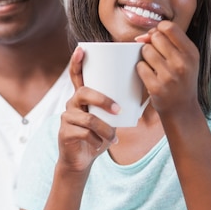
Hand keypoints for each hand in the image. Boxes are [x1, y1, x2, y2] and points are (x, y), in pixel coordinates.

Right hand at [58, 46, 117, 172]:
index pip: (76, 75)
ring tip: (113, 137)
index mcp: (82, 97)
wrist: (82, 160)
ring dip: (105, 129)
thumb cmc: (98, 135)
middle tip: (118, 110)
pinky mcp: (65, 132)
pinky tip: (100, 145)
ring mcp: (66, 118)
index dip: (77, 61)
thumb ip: (119, 106)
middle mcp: (71, 103)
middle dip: (103, 100)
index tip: (82, 49)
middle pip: (84, 92)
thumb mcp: (109, 119)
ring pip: (88, 118)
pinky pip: (85, 133)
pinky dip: (97, 140)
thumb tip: (145, 92)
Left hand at [136, 21, 199, 117]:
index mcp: (191, 52)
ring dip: (146, 57)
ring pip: (146, 50)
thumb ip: (169, 42)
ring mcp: (169, 76)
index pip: (169, 27)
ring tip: (154, 67)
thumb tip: (143, 36)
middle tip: (156, 56)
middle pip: (155, 37)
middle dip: (151, 43)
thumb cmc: (181, 80)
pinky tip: (150, 76)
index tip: (157, 38)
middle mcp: (182, 63)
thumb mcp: (186, 59)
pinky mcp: (156, 87)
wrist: (182, 108)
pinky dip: (142, 70)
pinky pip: (140, 66)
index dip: (158, 29)